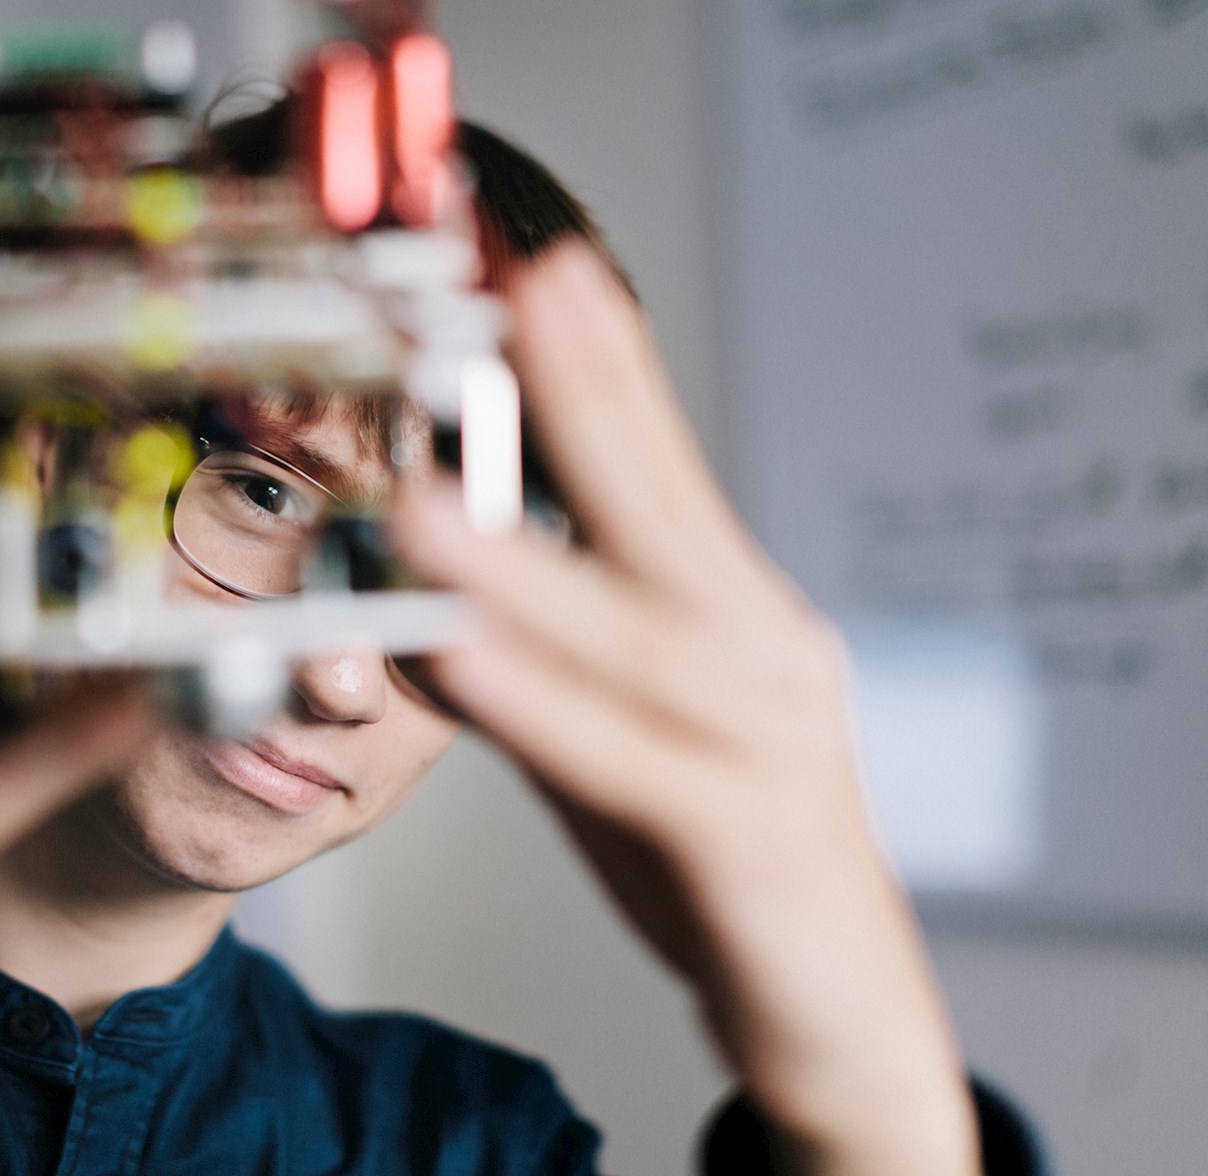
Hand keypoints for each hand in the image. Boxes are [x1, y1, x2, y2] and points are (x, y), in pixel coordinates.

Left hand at [394, 245, 978, 1174]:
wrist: (836, 1004)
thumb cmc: (717, 846)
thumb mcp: (622, 731)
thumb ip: (543, 662)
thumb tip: (437, 596)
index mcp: (731, 610)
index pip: (657, 462)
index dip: (599, 358)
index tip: (535, 259)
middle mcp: (759, 653)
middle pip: (664, 503)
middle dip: (591, 389)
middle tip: (520, 283)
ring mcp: (762, 744)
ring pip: (636, 634)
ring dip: (526, 560)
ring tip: (427, 497)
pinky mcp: (742, 843)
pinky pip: (627, 766)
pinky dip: (543, 707)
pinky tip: (465, 658)